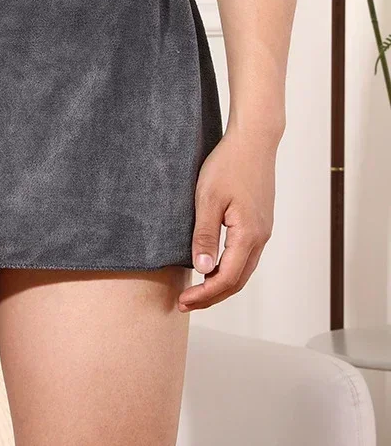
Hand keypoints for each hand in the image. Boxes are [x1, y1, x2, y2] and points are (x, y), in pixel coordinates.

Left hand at [177, 130, 276, 311]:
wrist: (253, 142)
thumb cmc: (228, 165)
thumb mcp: (208, 200)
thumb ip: (205, 235)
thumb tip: (203, 269)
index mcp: (248, 234)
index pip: (227, 278)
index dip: (205, 294)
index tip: (183, 301)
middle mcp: (260, 237)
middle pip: (238, 281)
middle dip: (211, 296)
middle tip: (185, 303)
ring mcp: (263, 231)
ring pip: (243, 270)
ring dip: (220, 285)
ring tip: (196, 291)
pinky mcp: (259, 223)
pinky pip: (245, 256)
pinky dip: (228, 270)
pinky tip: (211, 267)